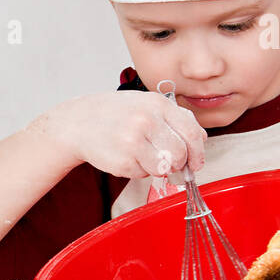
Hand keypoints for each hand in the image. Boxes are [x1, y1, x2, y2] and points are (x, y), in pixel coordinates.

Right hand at [32, 90, 205, 178]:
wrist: (78, 122)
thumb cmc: (114, 114)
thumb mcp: (146, 104)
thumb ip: (176, 118)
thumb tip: (201, 139)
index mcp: (158, 104)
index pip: (191, 133)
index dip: (197, 153)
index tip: (195, 162)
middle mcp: (147, 121)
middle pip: (180, 154)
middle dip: (177, 163)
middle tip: (165, 161)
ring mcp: (133, 141)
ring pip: (163, 168)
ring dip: (156, 167)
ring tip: (141, 155)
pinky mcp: (122, 161)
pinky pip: (142, 174)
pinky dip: (138, 170)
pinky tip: (125, 156)